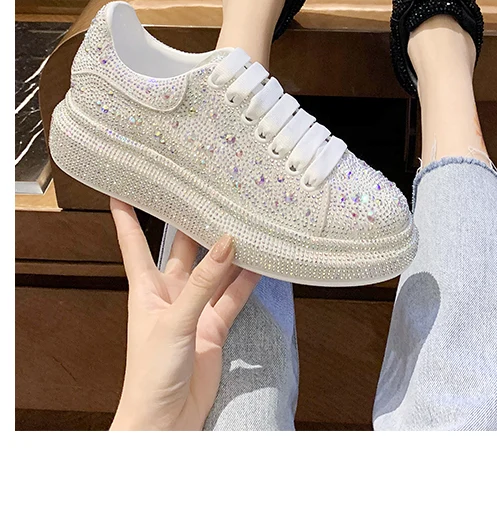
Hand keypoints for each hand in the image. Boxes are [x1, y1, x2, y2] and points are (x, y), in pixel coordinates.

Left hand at [109, 198, 259, 430]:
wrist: (164, 422)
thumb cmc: (150, 375)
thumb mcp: (174, 322)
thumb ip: (202, 283)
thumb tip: (225, 243)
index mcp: (146, 289)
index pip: (134, 243)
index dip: (127, 216)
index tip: (123, 187)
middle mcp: (170, 294)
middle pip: (181, 250)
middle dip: (191, 223)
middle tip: (207, 191)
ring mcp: (193, 310)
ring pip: (213, 271)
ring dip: (227, 251)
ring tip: (244, 220)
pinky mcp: (214, 328)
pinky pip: (232, 297)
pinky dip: (246, 280)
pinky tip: (261, 261)